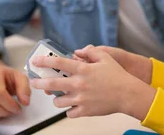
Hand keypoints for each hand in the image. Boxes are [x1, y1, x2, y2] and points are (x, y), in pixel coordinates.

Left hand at [30, 46, 155, 119]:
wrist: (128, 94)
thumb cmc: (118, 75)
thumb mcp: (106, 57)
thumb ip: (91, 52)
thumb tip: (78, 51)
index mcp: (83, 70)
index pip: (59, 63)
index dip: (44, 61)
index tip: (35, 61)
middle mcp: (79, 84)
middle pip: (51, 84)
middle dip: (39, 83)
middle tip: (35, 82)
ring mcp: (80, 99)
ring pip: (58, 102)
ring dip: (57, 99)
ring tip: (60, 96)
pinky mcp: (84, 111)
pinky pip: (69, 113)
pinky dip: (70, 109)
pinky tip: (73, 105)